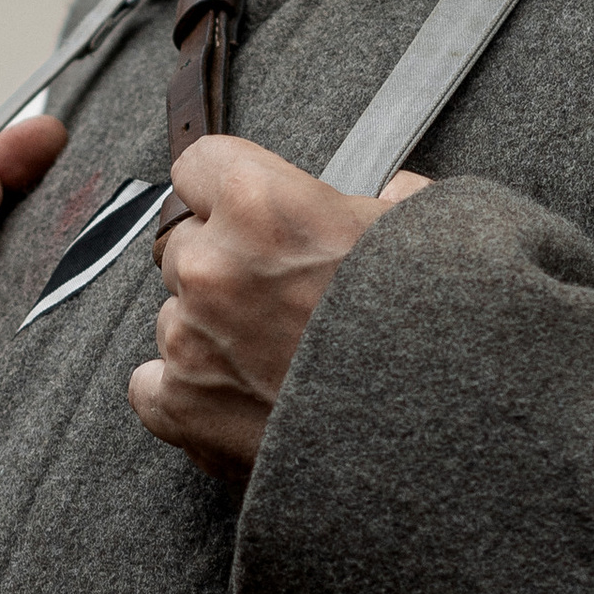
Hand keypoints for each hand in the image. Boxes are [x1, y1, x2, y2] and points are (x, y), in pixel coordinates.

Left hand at [127, 138, 428, 480]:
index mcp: (260, 204)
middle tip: (280, 298)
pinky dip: (189, 393)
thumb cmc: (437, 330)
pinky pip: (151, 386)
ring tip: (278, 360)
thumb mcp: (425, 231)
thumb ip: (386, 200)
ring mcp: (190, 339)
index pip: (197, 165)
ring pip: (174, 317)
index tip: (245, 211)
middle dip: (224, 266)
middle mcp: (213, 265)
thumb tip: (390, 191)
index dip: (227, 190)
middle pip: (182, 245)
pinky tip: (239, 398)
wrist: (441, 428)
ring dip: (212, 332)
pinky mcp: (182, 406)